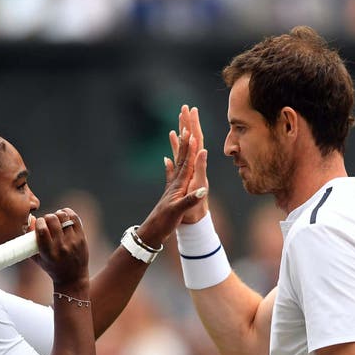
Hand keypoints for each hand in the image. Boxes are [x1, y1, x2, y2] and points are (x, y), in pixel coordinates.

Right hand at [32, 208, 88, 287]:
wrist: (72, 277)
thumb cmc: (52, 267)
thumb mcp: (38, 258)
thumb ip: (29, 242)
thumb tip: (30, 220)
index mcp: (49, 253)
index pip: (42, 230)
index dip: (39, 222)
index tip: (39, 223)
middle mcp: (61, 247)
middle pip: (53, 220)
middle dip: (48, 217)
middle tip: (47, 221)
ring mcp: (73, 241)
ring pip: (64, 217)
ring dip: (57, 214)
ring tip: (56, 219)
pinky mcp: (81, 238)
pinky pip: (74, 218)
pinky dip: (68, 213)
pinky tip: (64, 216)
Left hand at [135, 124, 207, 247]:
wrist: (152, 232)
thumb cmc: (165, 222)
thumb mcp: (178, 211)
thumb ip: (190, 200)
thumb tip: (202, 191)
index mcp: (179, 184)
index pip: (186, 162)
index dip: (189, 147)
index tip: (192, 131)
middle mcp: (175, 182)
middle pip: (181, 156)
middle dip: (184, 139)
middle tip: (185, 122)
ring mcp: (171, 186)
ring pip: (177, 162)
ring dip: (178, 147)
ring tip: (176, 132)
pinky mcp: (169, 192)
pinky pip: (171, 175)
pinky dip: (170, 166)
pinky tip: (166, 159)